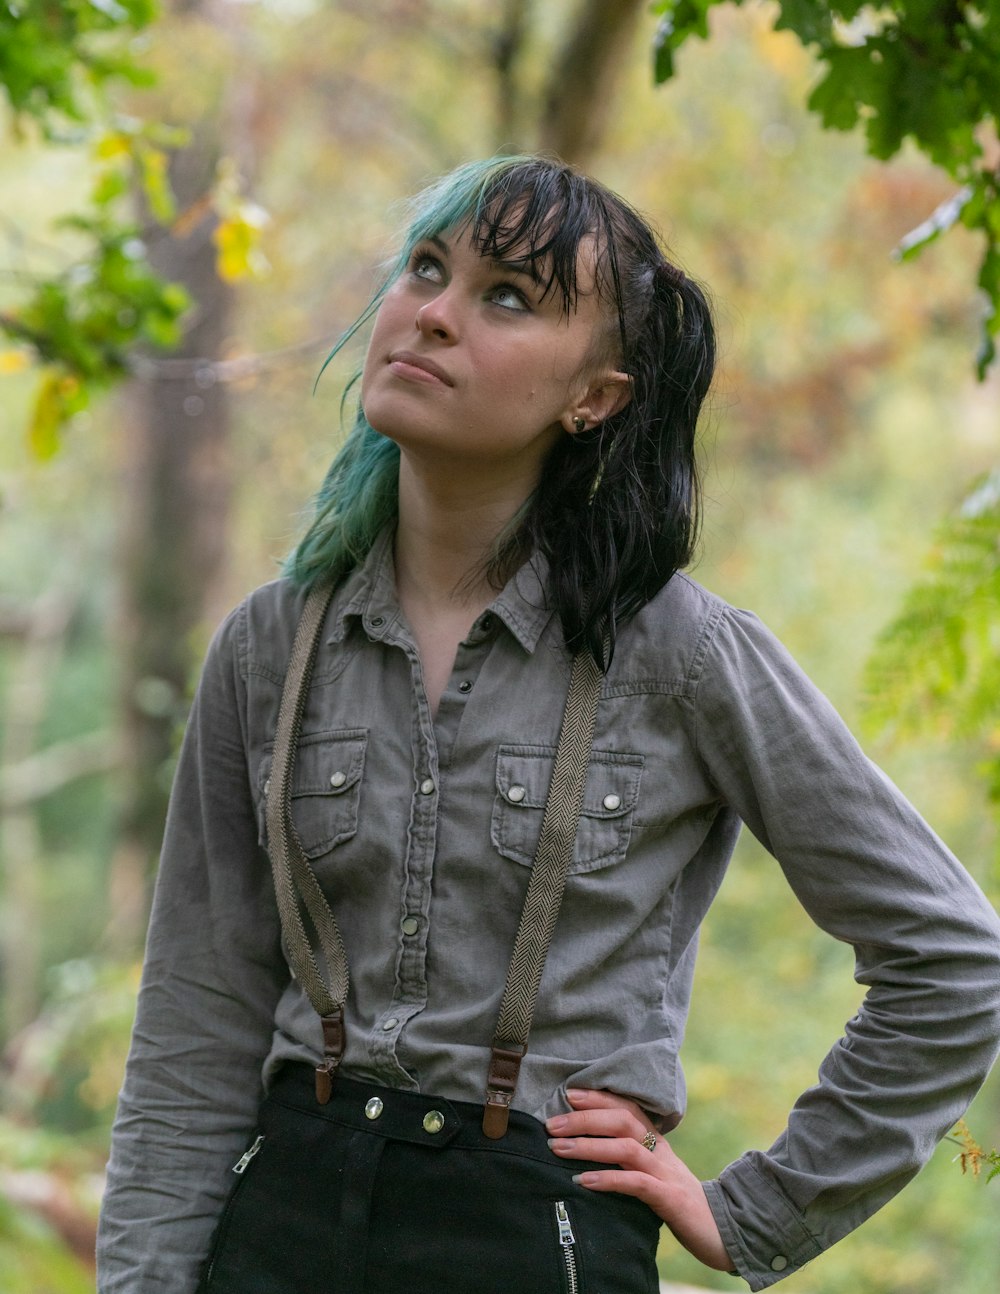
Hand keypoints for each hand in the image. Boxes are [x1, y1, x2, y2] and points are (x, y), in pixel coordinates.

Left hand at [545, 1088, 731, 1272]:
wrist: (722, 1230)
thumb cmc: (678, 1202)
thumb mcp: (654, 1173)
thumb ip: (630, 1159)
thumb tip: (589, 1149)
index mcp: (656, 1142)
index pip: (627, 1107)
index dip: (599, 1097)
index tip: (569, 1093)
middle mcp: (660, 1151)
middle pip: (622, 1120)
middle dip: (585, 1119)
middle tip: (551, 1124)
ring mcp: (666, 1173)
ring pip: (625, 1148)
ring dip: (589, 1145)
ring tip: (558, 1148)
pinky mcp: (669, 1198)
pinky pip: (636, 1184)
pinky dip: (608, 1179)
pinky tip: (584, 1181)